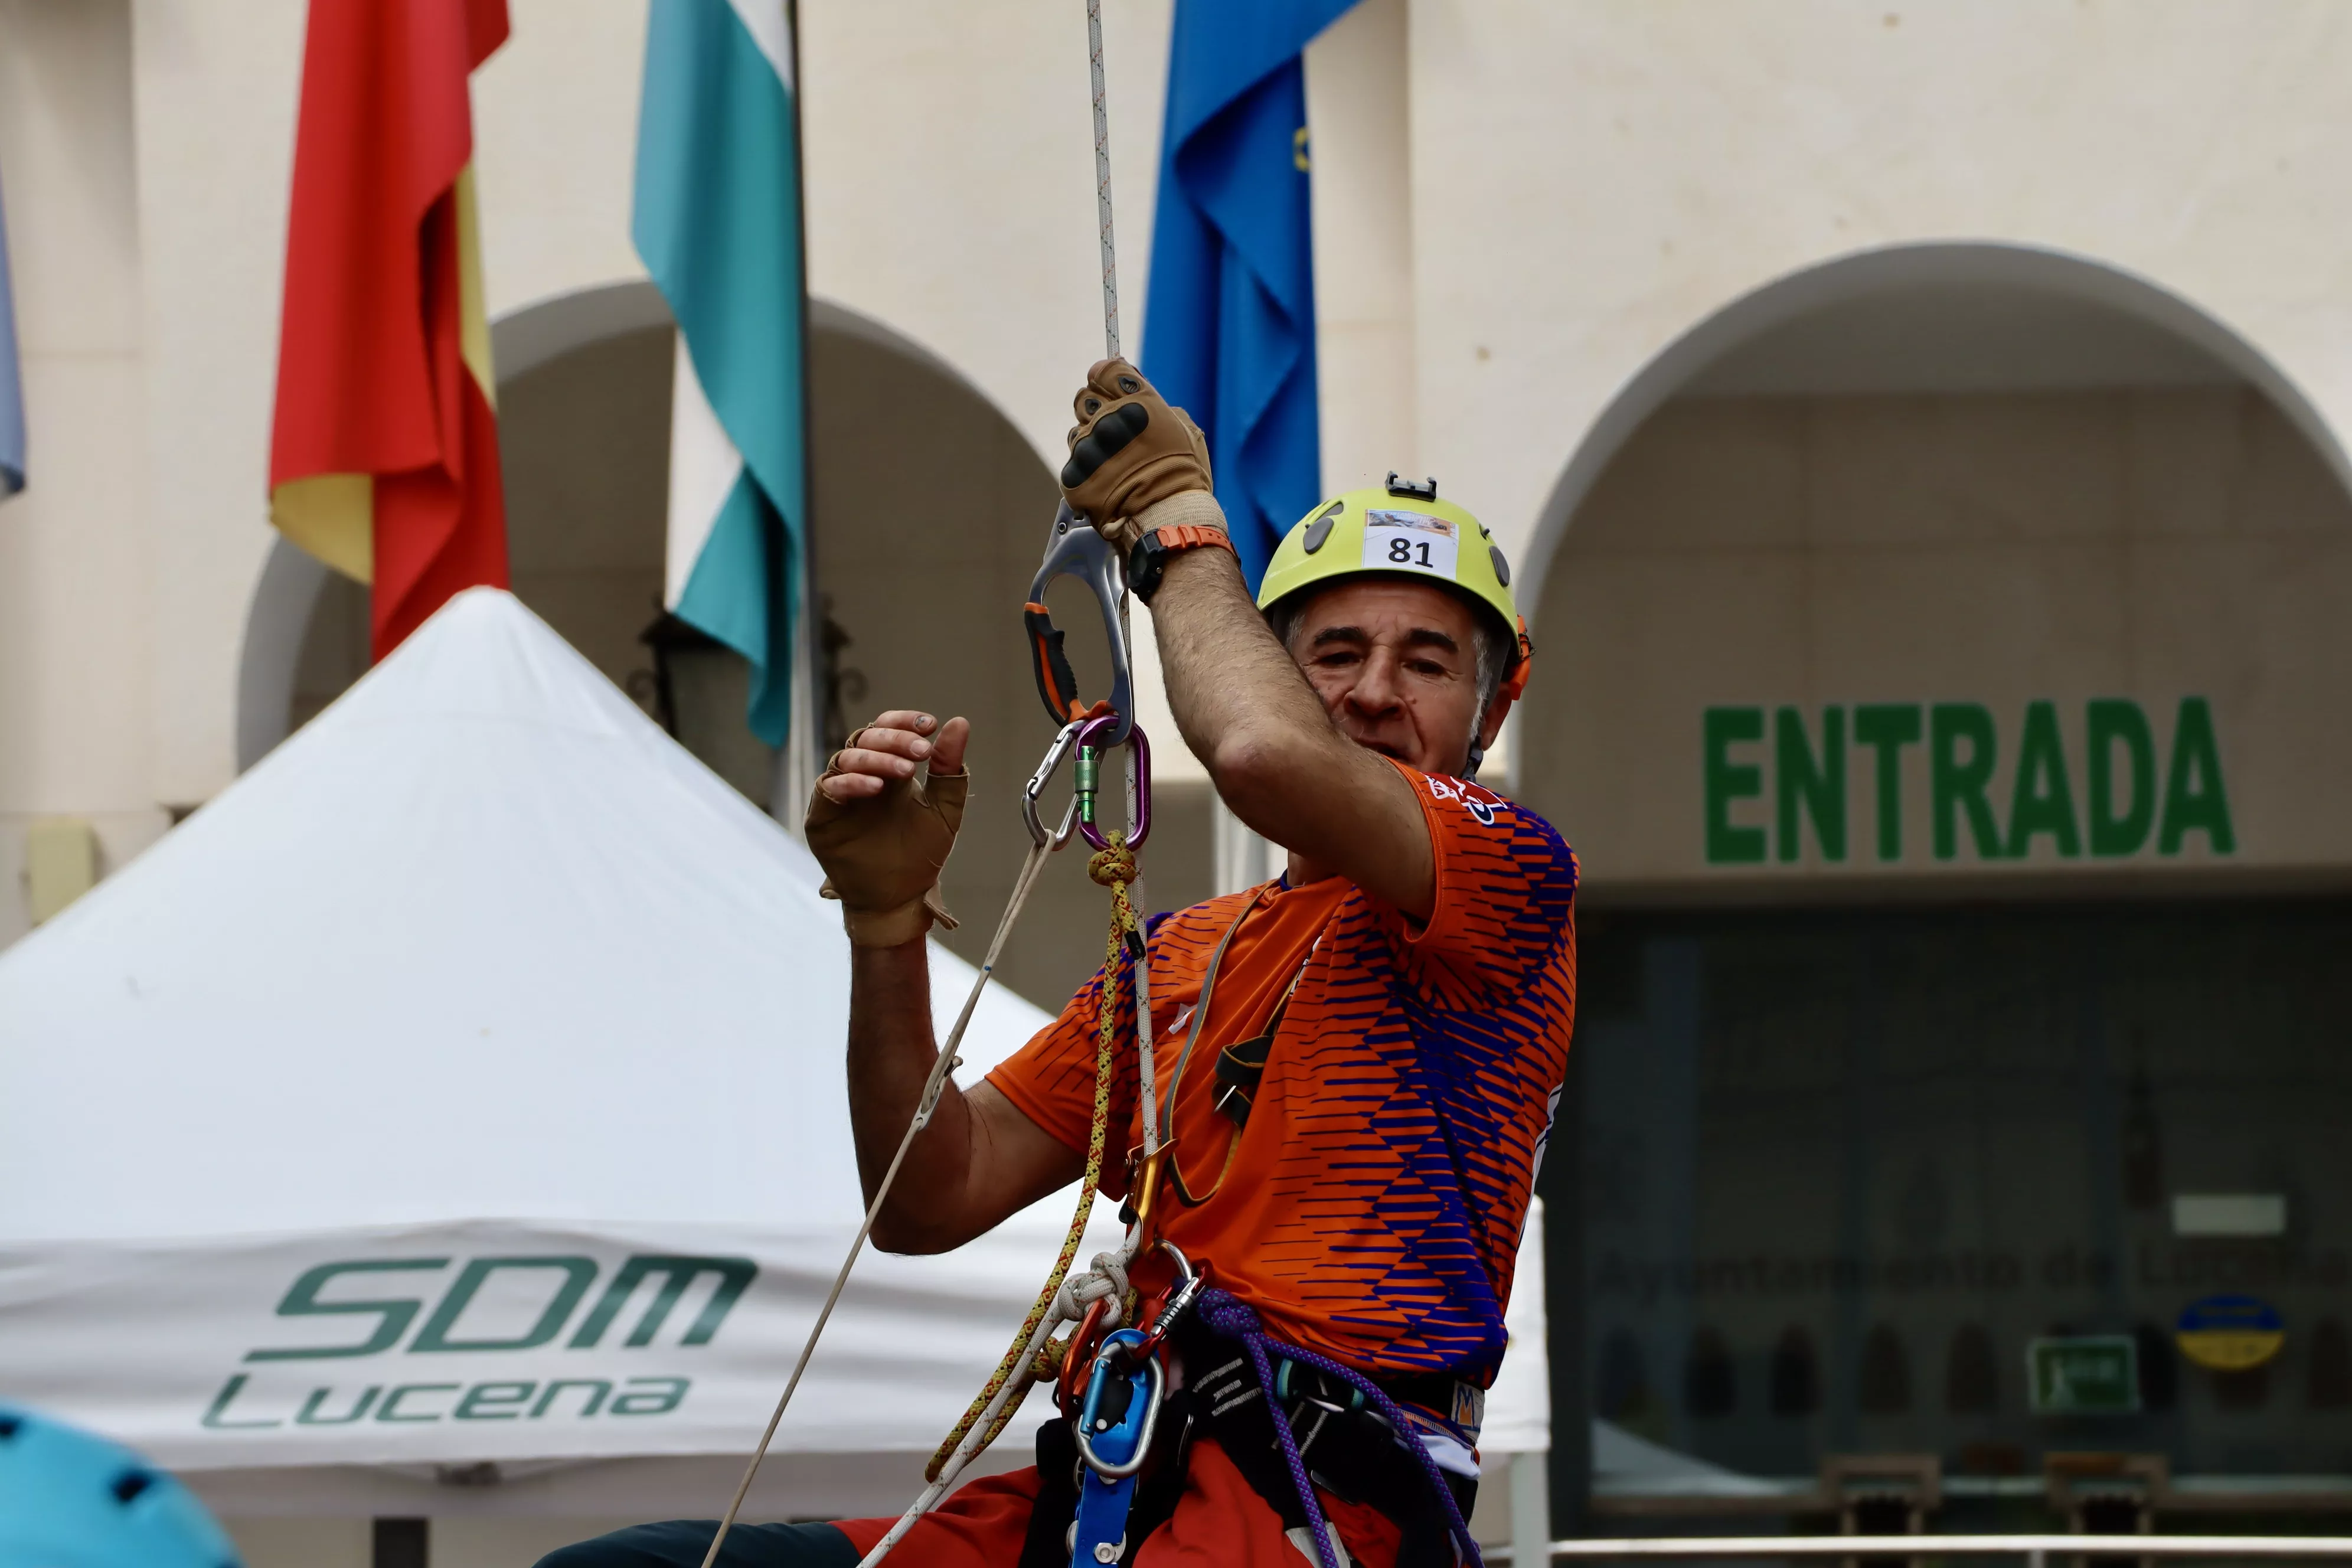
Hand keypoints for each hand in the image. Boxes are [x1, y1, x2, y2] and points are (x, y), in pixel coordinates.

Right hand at [806, 711, 970, 946]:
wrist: (900, 897)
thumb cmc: (920, 855)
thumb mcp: (945, 810)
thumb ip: (949, 770)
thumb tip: (959, 722)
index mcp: (889, 769)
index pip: (886, 728)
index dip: (904, 721)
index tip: (930, 725)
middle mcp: (862, 776)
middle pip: (866, 738)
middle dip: (895, 739)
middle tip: (921, 750)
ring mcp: (840, 795)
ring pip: (846, 758)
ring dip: (876, 758)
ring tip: (905, 771)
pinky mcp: (822, 816)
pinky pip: (829, 788)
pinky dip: (852, 782)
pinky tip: (876, 788)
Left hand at [1061, 358, 1213, 551]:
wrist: (1169, 521)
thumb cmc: (1183, 477)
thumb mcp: (1186, 431)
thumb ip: (1158, 407)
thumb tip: (1138, 396)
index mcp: (1139, 403)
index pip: (1105, 370)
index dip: (1104, 377)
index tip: (1108, 387)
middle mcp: (1110, 420)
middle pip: (1084, 399)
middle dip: (1095, 411)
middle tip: (1113, 434)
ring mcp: (1090, 449)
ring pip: (1077, 435)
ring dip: (1092, 447)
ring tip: (1115, 468)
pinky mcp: (1075, 476)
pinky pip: (1072, 466)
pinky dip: (1085, 475)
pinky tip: (1106, 486)